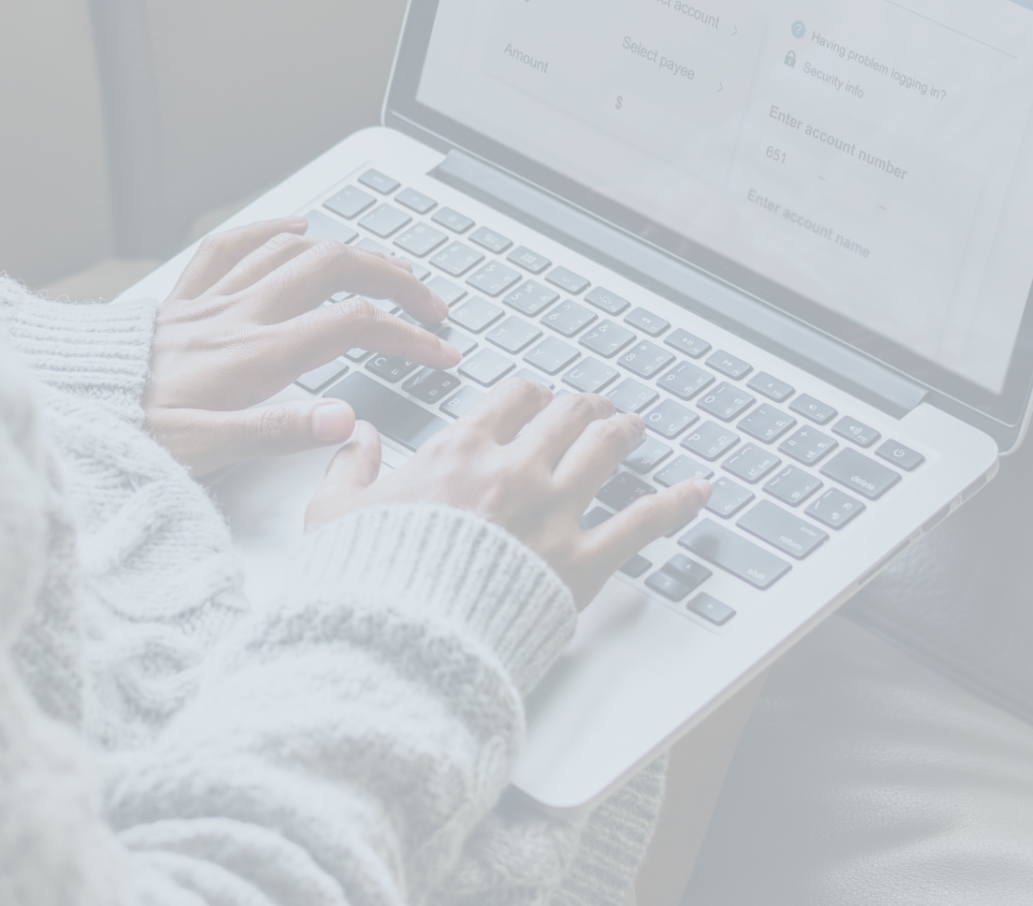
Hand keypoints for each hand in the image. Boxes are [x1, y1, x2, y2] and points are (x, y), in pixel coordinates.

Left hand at [145, 218, 458, 473]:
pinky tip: (294, 226)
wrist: (66, 409)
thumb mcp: (206, 452)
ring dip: (349, 252)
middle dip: (395, 278)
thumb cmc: (129, 436)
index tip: (441, 353)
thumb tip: (344, 420)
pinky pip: (231, 246)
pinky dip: (270, 230)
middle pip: (336, 269)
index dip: (409, 335)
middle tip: (432, 303)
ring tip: (386, 270)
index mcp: (255, 356)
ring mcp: (211, 302)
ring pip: (293, 251)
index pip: (354, 326)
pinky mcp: (182, 301)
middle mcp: (238, 317)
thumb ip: (278, 432)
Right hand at [305, 377, 711, 605]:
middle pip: (564, 416)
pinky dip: (676, 502)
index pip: (509, 399)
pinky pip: (643, 521)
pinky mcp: (582, 560)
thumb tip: (355, 438)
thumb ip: (349, 468)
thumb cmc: (369, 581)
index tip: (535, 399)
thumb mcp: (333, 515)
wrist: (405, 638)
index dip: (529, 395)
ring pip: (605, 450)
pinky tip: (699, 490)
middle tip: (592, 408)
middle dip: (582, 407)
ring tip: (635, 427)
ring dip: (624, 432)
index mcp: (458, 452)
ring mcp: (554, 511)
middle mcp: (514, 470)